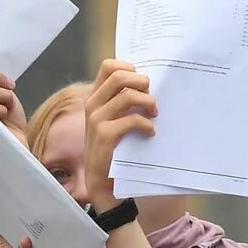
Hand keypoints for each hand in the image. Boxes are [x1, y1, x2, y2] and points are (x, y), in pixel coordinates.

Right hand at [82, 59, 156, 210]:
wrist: (102, 181)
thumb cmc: (114, 147)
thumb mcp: (114, 120)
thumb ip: (124, 101)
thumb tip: (149, 84)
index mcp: (95, 97)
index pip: (108, 66)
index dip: (129, 67)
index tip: (142, 83)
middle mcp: (93, 104)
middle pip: (120, 76)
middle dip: (142, 83)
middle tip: (151, 99)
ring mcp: (96, 119)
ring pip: (128, 95)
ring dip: (148, 103)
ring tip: (154, 115)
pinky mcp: (105, 135)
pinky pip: (132, 119)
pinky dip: (146, 124)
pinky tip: (150, 132)